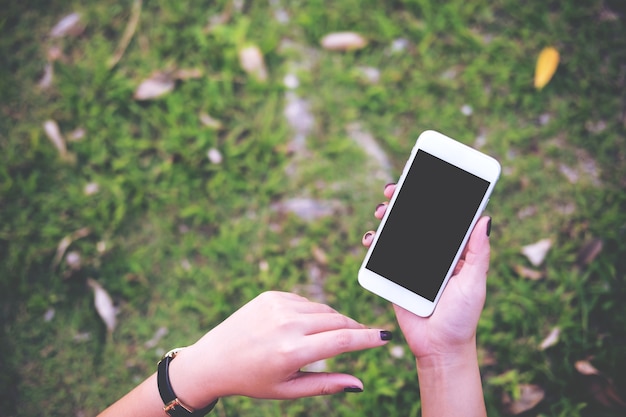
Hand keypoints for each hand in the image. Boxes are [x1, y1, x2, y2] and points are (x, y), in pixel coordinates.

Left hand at [168, 291, 390, 407]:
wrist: (214, 359)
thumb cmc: (253, 380)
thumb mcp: (289, 391)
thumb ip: (326, 385)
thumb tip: (359, 384)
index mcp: (292, 351)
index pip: (342, 340)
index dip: (368, 338)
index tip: (385, 337)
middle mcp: (286, 324)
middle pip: (337, 320)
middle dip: (354, 328)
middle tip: (364, 337)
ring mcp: (278, 305)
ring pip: (323, 309)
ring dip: (333, 321)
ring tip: (326, 339)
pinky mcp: (271, 295)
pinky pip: (305, 302)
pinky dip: (312, 313)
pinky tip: (302, 327)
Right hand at [362, 183, 490, 359]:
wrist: (439, 347)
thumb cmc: (463, 317)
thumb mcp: (475, 283)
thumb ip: (478, 253)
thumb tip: (486, 219)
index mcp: (452, 251)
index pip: (442, 217)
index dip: (432, 196)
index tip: (424, 178)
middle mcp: (430, 253)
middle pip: (415, 219)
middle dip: (403, 201)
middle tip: (394, 190)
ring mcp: (410, 263)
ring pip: (396, 232)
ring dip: (386, 217)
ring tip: (381, 211)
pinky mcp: (393, 276)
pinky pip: (381, 255)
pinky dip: (374, 242)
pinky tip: (371, 237)